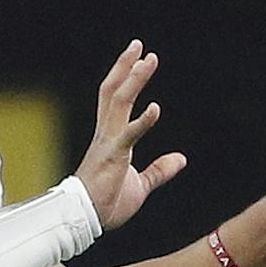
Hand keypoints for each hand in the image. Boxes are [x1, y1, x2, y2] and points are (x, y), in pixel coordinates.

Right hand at [76, 41, 187, 231]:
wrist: (84, 221)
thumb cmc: (105, 205)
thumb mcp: (140, 185)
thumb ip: (159, 170)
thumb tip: (181, 159)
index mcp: (110, 139)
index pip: (114, 101)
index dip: (124, 77)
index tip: (138, 58)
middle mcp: (106, 135)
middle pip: (113, 93)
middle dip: (126, 68)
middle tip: (138, 45)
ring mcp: (108, 144)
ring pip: (119, 103)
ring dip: (134, 80)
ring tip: (148, 59)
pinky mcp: (113, 158)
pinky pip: (129, 135)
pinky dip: (143, 121)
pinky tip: (155, 108)